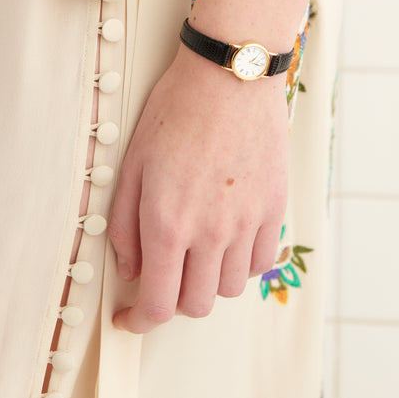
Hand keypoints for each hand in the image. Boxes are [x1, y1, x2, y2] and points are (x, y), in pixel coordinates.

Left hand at [108, 42, 288, 333]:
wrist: (229, 76)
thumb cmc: (176, 112)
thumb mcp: (132, 163)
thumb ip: (124, 224)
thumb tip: (131, 269)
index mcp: (168, 222)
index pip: (158, 304)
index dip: (139, 321)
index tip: (131, 318)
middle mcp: (210, 232)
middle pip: (196, 304)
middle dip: (173, 299)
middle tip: (164, 274)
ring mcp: (247, 222)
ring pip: (231, 288)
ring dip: (209, 280)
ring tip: (197, 250)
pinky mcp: (274, 208)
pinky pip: (262, 261)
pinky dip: (242, 263)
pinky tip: (228, 239)